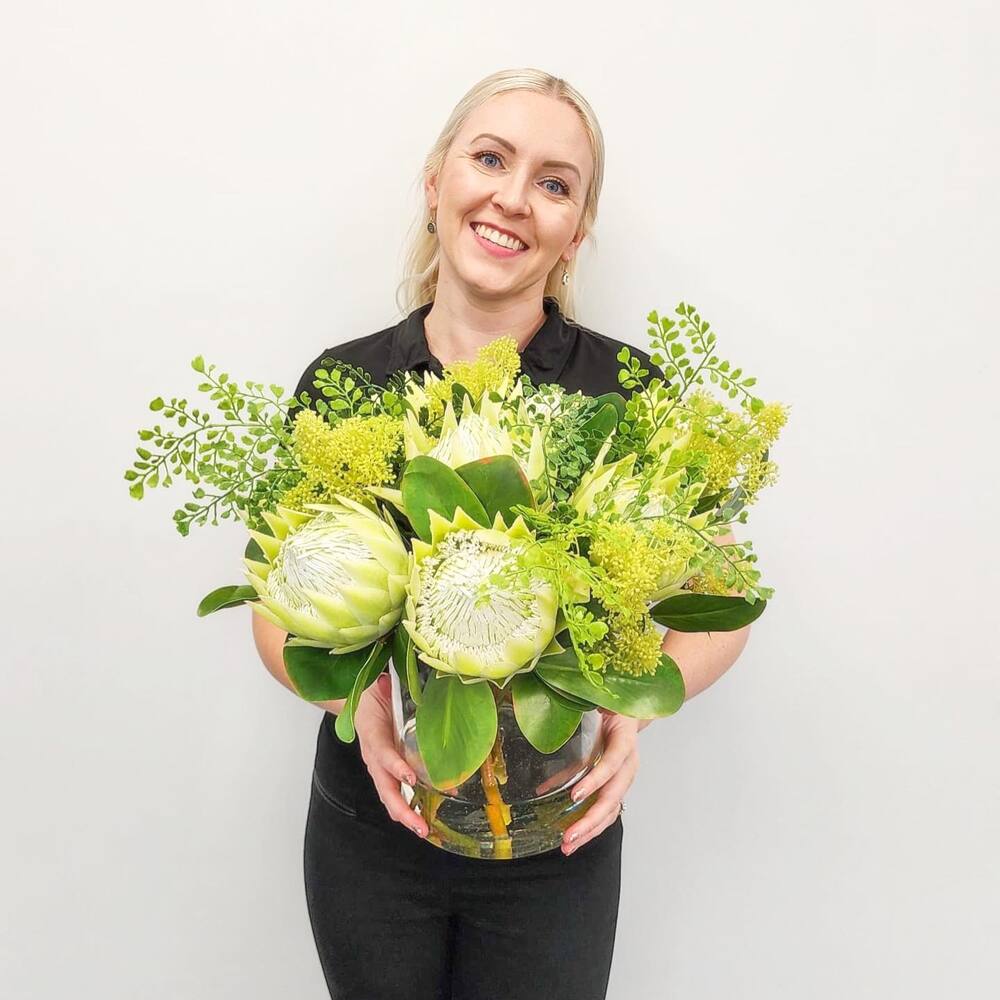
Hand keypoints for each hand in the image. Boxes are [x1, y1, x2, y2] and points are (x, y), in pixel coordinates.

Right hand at [354, 673, 427, 839]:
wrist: (356, 701)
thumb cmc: (370, 695)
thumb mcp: (375, 688)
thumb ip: (380, 687)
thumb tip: (382, 680)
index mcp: (371, 734)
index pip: (382, 753)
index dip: (395, 766)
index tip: (410, 778)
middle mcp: (373, 755)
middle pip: (385, 787)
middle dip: (403, 808)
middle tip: (420, 825)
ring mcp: (378, 765)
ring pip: (389, 795)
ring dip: (406, 814)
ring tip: (423, 829)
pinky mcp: (385, 770)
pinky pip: (395, 791)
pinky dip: (408, 805)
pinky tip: (422, 817)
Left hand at [561, 709, 638, 855]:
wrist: (628, 712)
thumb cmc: (608, 708)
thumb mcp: (594, 710)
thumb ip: (577, 724)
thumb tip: (546, 738)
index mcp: (625, 741)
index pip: (613, 763)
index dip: (595, 780)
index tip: (575, 795)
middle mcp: (628, 764)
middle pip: (613, 797)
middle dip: (591, 820)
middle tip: (569, 836)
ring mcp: (624, 779)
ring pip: (611, 810)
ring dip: (590, 830)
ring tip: (568, 845)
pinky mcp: (616, 787)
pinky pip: (605, 810)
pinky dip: (588, 824)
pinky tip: (571, 835)